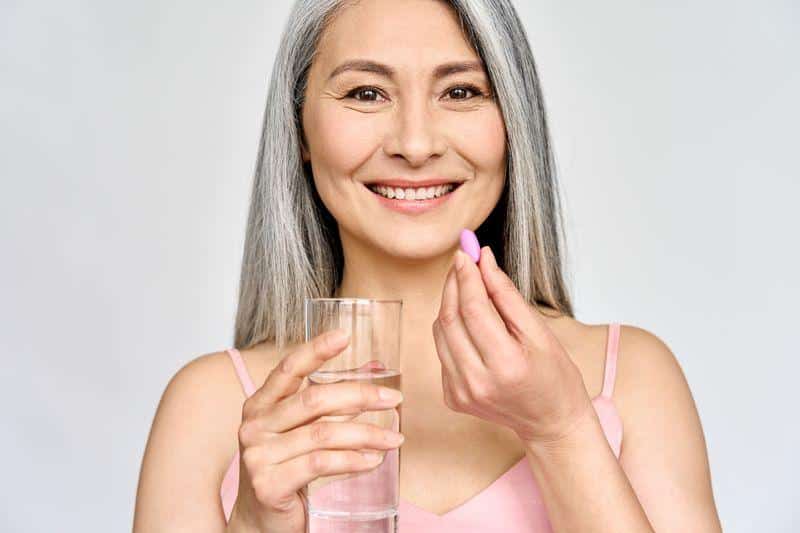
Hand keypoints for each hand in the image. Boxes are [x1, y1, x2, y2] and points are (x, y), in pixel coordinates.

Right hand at [229, 330, 404, 532]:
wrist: (260, 523)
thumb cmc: (285, 470)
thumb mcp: (300, 431)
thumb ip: (330, 403)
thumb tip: (375, 370)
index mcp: (260, 405)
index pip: (287, 369)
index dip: (315, 350)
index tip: (344, 336)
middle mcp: (254, 425)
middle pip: (314, 400)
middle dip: (361, 396)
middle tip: (394, 400)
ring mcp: (258, 455)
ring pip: (324, 434)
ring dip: (367, 434)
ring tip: (394, 438)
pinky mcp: (269, 484)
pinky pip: (321, 464)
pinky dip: (353, 461)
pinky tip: (374, 460)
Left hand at [432, 246, 592, 444]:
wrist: (551, 422)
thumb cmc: (554, 376)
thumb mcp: (540, 332)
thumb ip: (507, 295)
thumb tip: (484, 260)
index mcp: (506, 365)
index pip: (473, 309)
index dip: (466, 276)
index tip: (466, 252)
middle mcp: (477, 382)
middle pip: (450, 319)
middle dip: (454, 284)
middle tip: (462, 261)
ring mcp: (460, 393)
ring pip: (440, 332)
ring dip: (449, 303)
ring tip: (467, 286)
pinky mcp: (452, 397)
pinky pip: (442, 350)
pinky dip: (451, 329)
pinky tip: (469, 322)